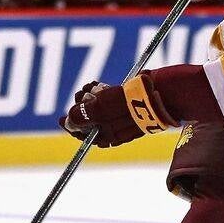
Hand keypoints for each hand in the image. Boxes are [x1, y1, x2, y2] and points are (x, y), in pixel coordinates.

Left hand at [59, 75, 174, 147]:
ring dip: (91, 96)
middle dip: (82, 106)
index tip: (62, 118)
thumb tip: (68, 121)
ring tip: (92, 85)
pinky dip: (102, 93)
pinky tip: (100, 85)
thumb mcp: (102, 109)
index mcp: (109, 137)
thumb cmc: (131, 103)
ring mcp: (123, 117)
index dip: (72, 126)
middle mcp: (115, 130)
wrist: (160, 93)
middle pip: (90, 120)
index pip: (84, 136)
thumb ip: (83, 115)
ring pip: (99, 108)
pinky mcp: (129, 105)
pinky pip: (109, 101)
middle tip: (81, 93)